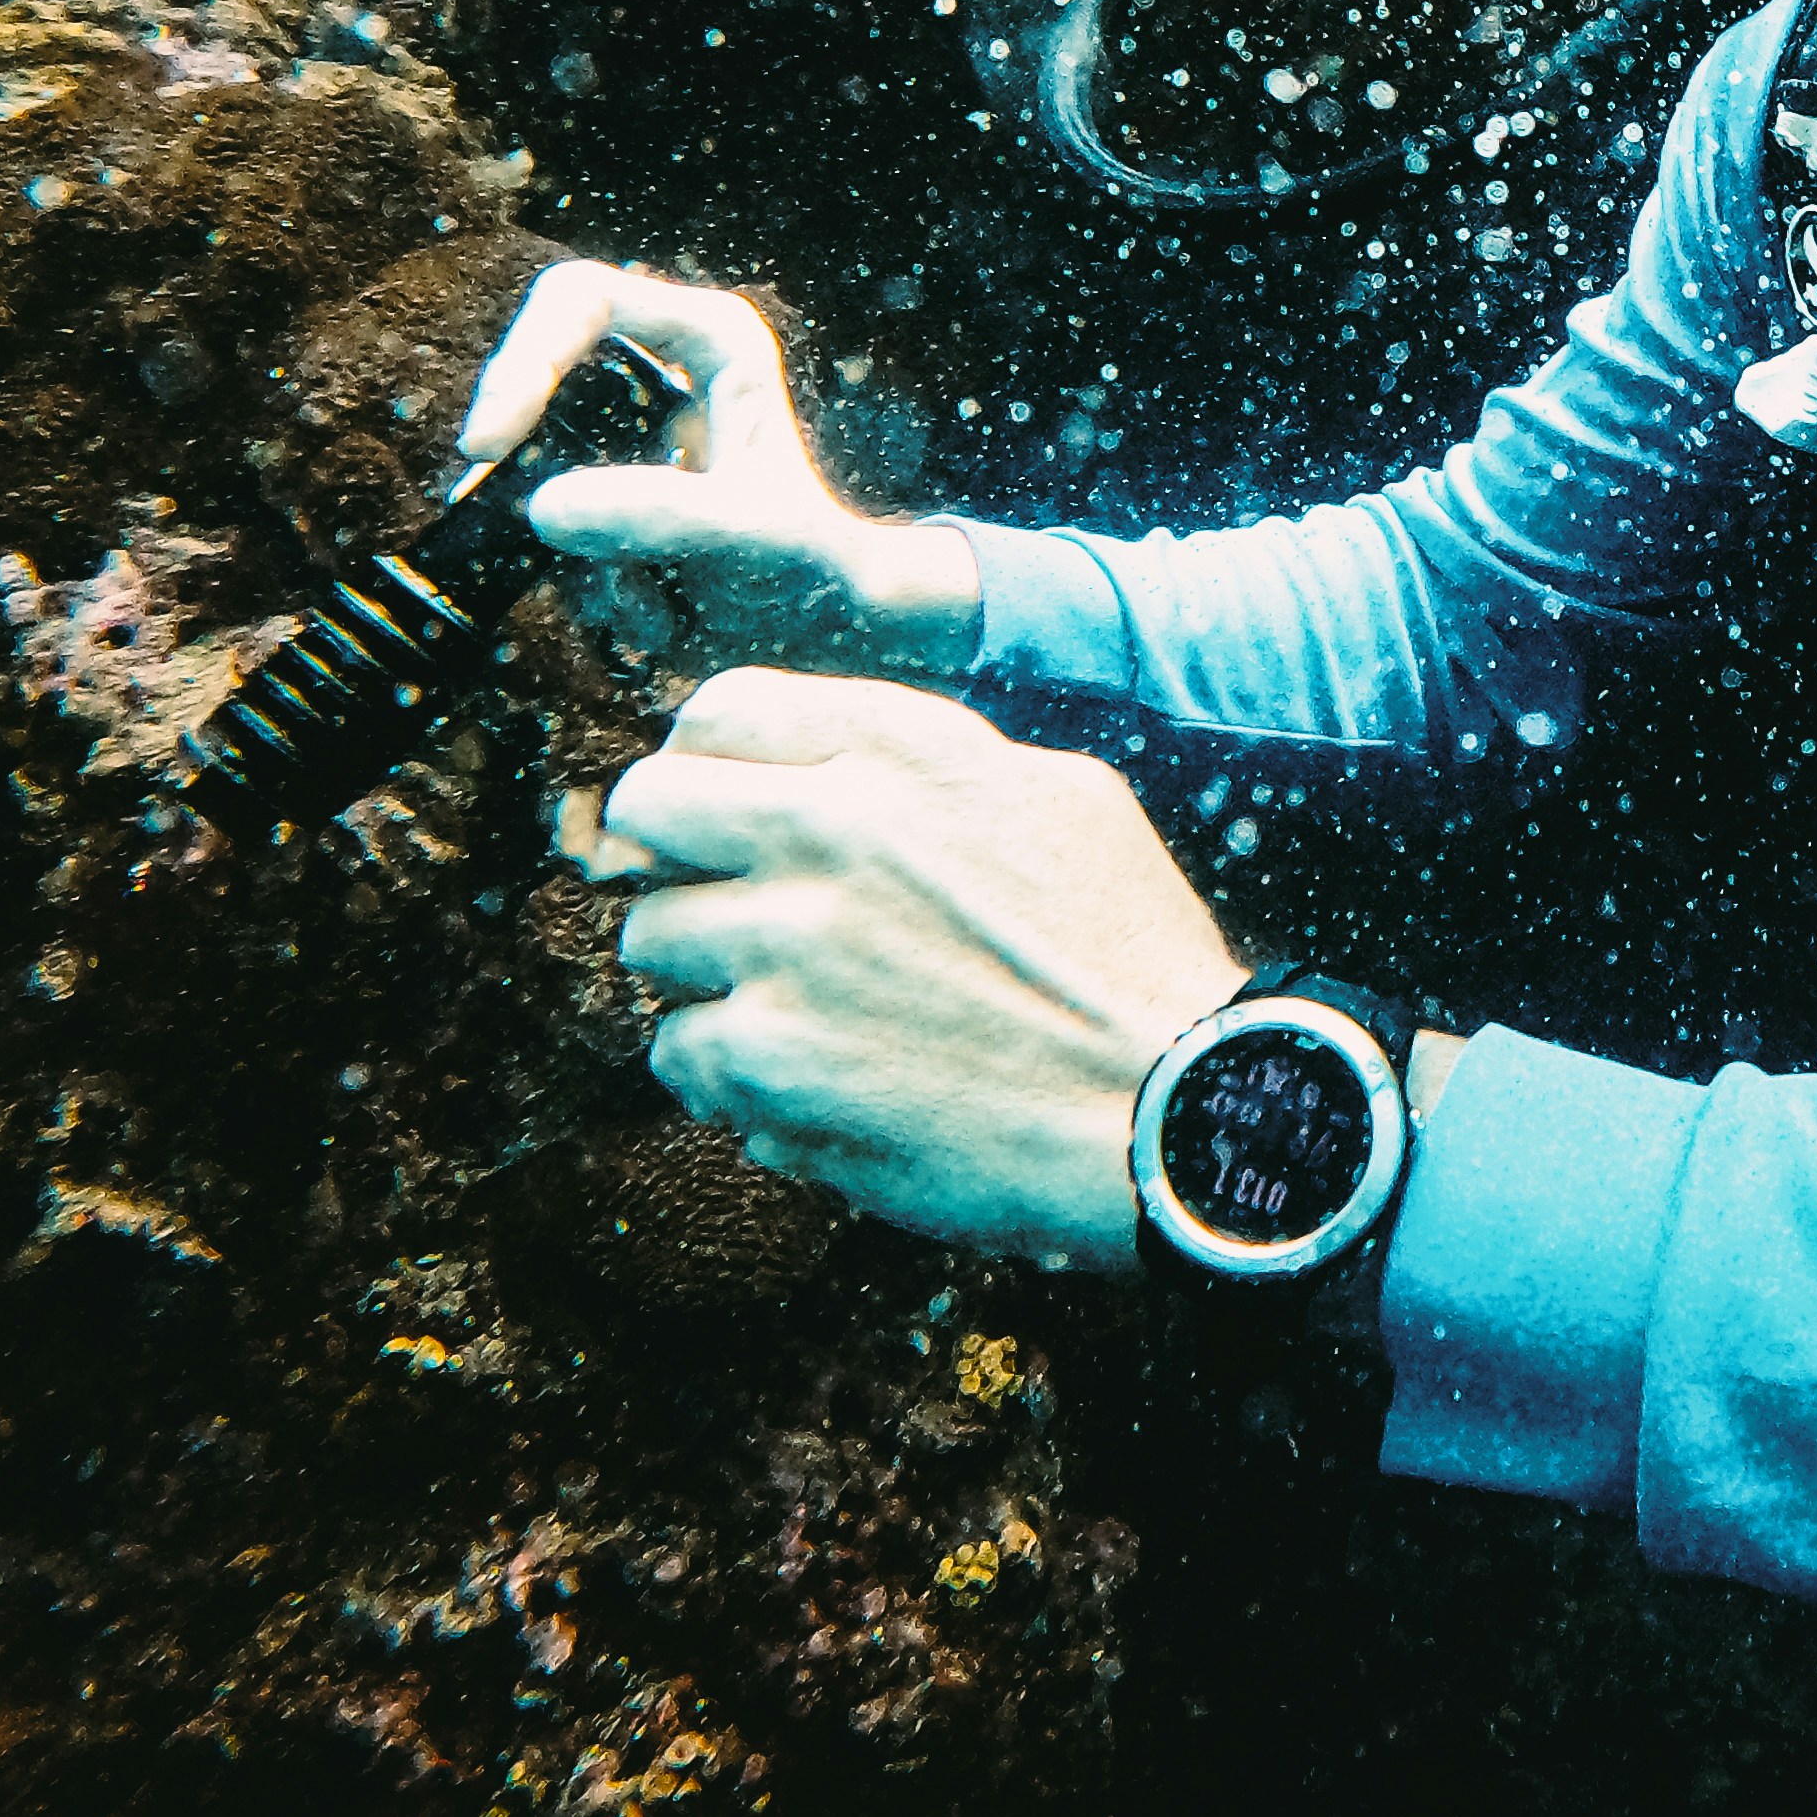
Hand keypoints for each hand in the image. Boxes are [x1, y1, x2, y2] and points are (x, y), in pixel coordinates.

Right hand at [459, 259, 984, 683]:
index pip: (582, 301)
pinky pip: (540, 512)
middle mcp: (661, 362)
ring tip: (648, 592)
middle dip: (524, 455)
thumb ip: (660, 514)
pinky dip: (576, 571)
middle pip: (534, 366)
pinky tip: (648, 603)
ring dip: (565, 538)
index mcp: (708, 335)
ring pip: (530, 455)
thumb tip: (544, 506)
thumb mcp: (746, 537)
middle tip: (527, 526)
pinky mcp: (602, 481)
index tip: (490, 444)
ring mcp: (625, 423)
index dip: (522, 359)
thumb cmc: (806, 566)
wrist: (821, 629)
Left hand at [581, 668, 1250, 1272]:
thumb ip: (934, 766)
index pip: (723, 711)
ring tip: (789, 1012)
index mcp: (907, 752)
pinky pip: (679, 1051)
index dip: (706, 764)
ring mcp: (786, 941)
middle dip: (672, 858)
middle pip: (649, 809)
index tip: (724, 812)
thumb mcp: (1060, 799)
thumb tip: (834, 772)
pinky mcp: (765, 1055)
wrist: (1167, 1105)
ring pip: (652, 937)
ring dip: (707, 978)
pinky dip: (728, 1078)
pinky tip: (806, 1086)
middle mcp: (832, 826)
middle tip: (720, 907)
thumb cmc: (1129, 957)